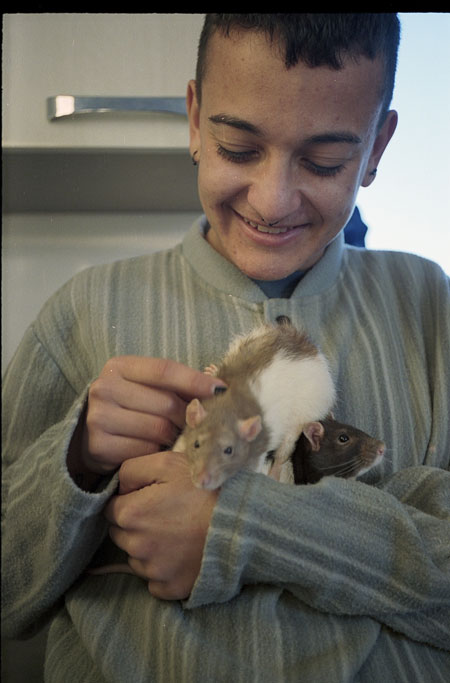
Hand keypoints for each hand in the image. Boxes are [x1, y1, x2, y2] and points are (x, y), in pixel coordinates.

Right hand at [74, 355, 225, 475]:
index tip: (220, 390)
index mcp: (119, 366)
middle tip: (195, 422)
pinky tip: (155, 449)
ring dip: (173, 436)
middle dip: (187, 415)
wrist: (86, 436)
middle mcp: (105, 388)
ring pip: (159, 429)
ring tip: (173, 436)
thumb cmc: (128, 406)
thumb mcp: (146, 387)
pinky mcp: (100, 445)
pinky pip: (145, 451)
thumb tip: (219, 389)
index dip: (195, 380)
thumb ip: (176, 385)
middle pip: (166, 403)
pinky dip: (156, 452)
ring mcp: (99, 417)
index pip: (165, 370)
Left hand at [104, 450, 218, 599]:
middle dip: (137, 524)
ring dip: (148, 547)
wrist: (243, 523)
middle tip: (167, 513)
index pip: (111, 508)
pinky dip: (164, 569)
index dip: (130, 500)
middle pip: (121, 534)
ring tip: (178, 532)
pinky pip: (155, 580)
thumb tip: (118, 486)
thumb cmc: (206, 490)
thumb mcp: (168, 463)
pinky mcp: (170, 588)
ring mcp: (153, 571)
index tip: (152, 497)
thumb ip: (132, 469)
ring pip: (136, 558)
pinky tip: (183, 553)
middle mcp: (136, 547)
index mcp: (131, 514)